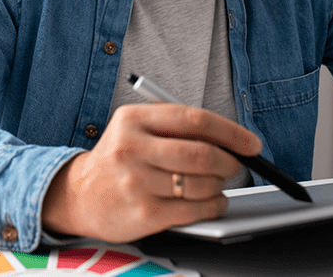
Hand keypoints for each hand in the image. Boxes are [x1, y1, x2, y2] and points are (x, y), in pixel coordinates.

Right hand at [41, 103, 261, 241]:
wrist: (80, 194)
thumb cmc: (119, 158)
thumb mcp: (136, 129)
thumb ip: (175, 127)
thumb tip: (230, 138)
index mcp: (133, 119)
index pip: (194, 119)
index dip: (230, 132)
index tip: (251, 143)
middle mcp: (131, 148)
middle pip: (201, 153)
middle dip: (230, 162)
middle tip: (236, 166)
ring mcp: (136, 183)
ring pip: (201, 184)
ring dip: (221, 186)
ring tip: (218, 184)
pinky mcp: (143, 214)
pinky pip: (194, 210)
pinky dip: (213, 207)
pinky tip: (212, 202)